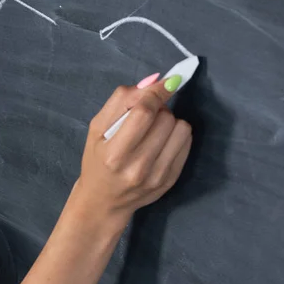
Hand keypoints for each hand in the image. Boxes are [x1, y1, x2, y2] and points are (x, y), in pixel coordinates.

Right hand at [72, 78, 192, 227]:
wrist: (103, 202)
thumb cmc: (96, 161)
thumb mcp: (96, 129)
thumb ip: (120, 102)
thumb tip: (153, 81)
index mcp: (114, 153)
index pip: (144, 113)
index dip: (157, 93)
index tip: (167, 81)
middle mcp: (138, 166)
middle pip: (165, 118)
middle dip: (158, 108)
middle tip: (146, 116)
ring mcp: (158, 176)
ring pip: (180, 129)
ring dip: (169, 121)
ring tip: (154, 129)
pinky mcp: (171, 180)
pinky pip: (187, 143)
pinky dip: (176, 135)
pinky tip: (162, 141)